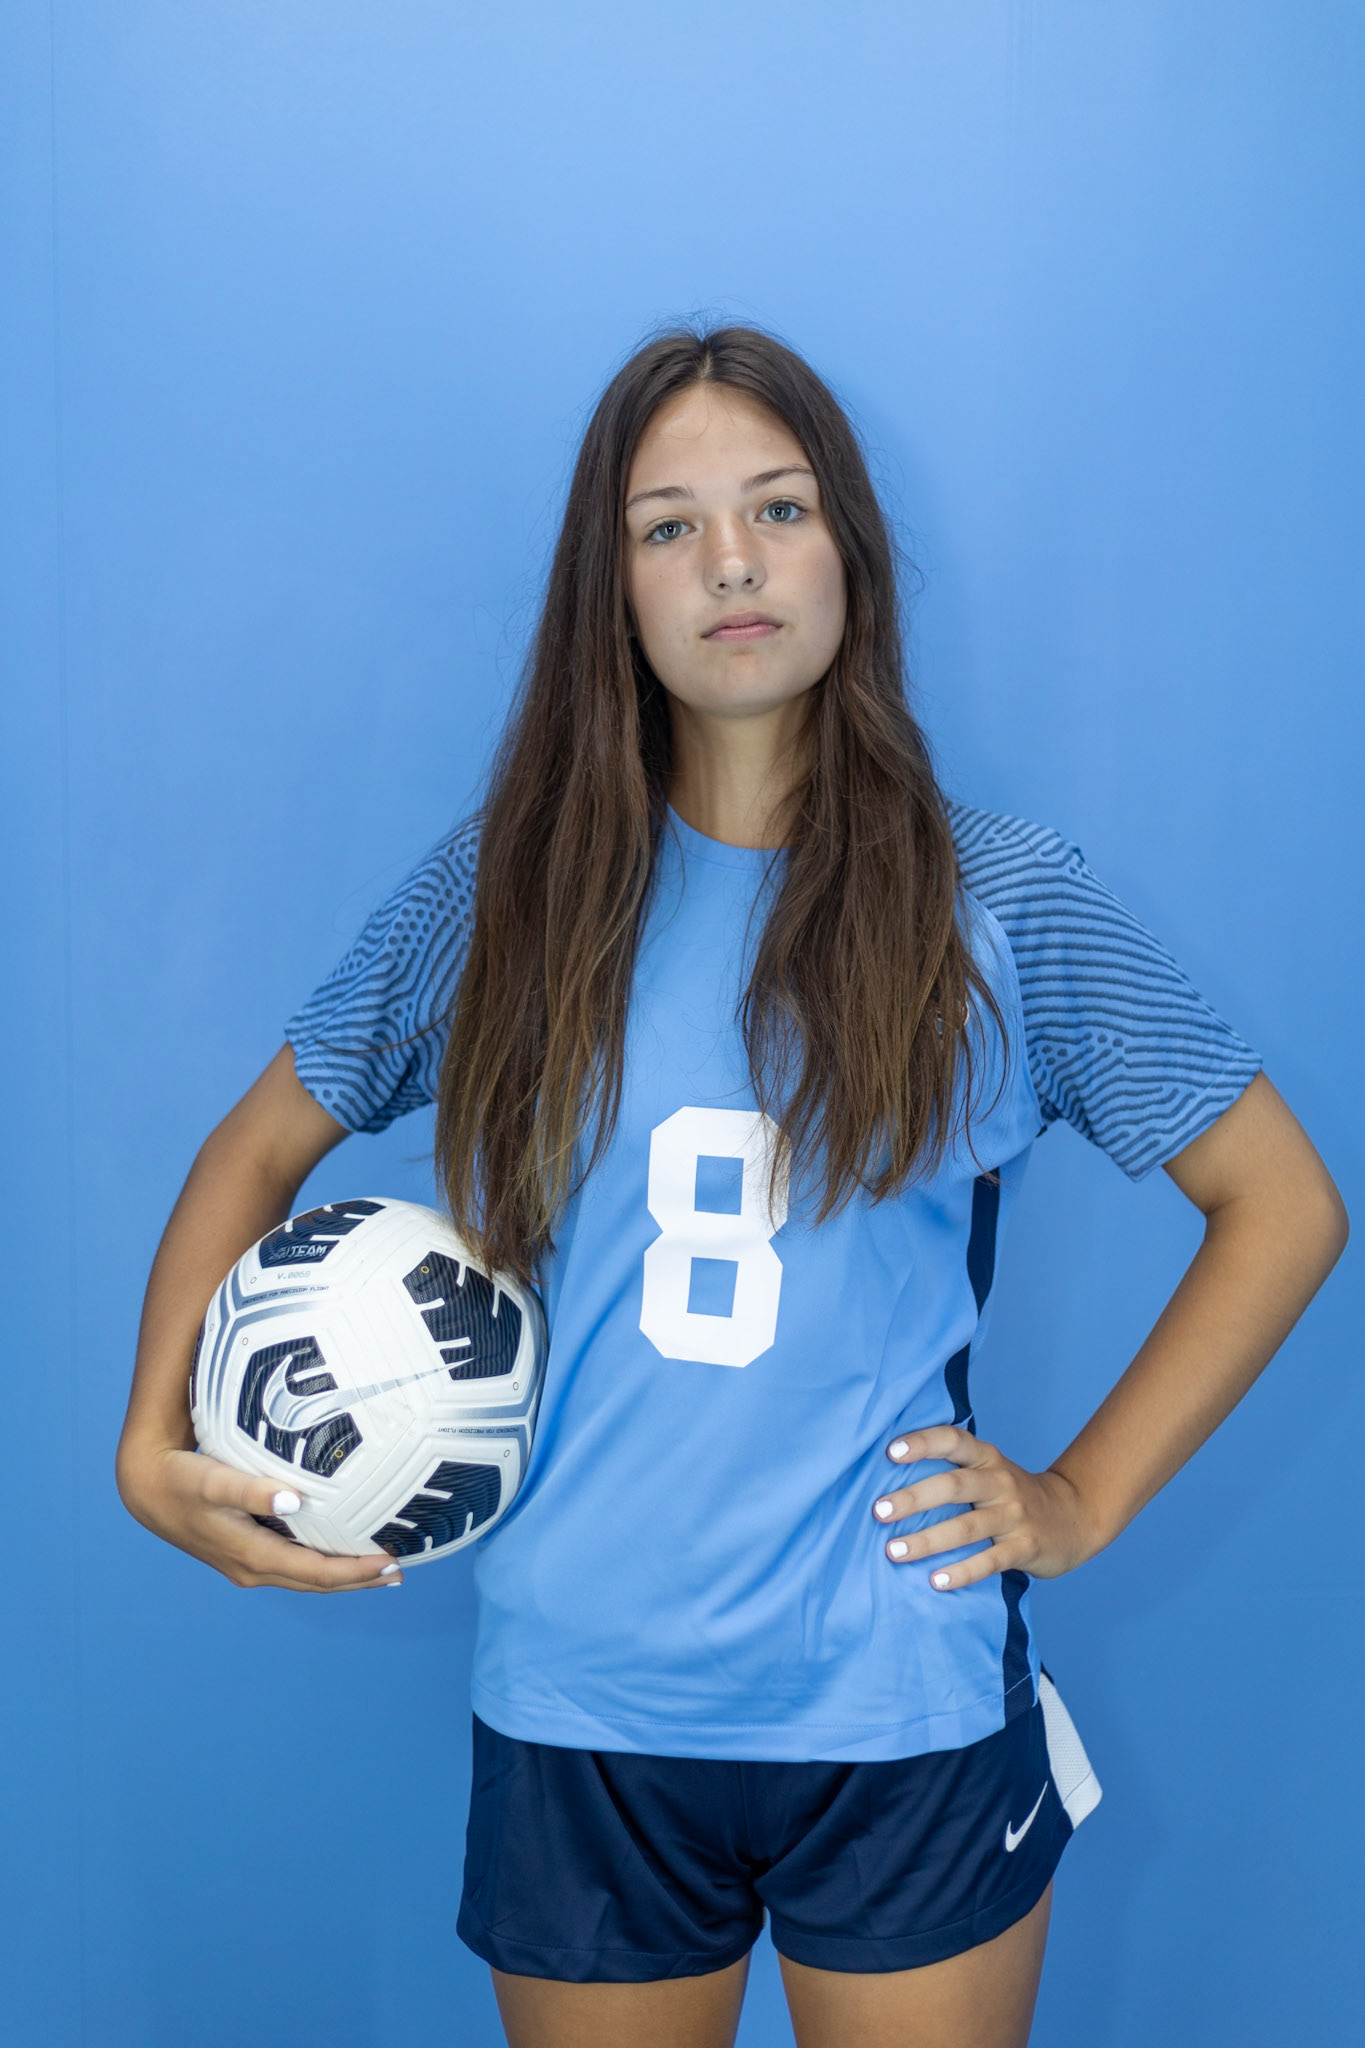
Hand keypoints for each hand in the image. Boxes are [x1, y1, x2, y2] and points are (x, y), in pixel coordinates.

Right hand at [117, 1443, 403, 1591]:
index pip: (317, 1572)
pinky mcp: (243, 1552)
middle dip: (358, 1580)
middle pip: (316, 1582)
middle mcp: (253, 1568)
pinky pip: (292, 1565)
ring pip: (305, 1577)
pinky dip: (320, 1564)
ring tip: (378, 1569)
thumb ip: (251, 1490)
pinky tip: (336, 1551)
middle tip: (399, 1572)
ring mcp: (247, 1564)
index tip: (390, 1562)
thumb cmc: (181, 1479)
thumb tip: (293, 1500)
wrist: (145, 1488)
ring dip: (342, 1575)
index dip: (355, 1571)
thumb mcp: (214, 1481)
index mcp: (253, 1556)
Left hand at [871, 1426, 1097, 1590]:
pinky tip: (936, 1581)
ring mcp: (1015, 1515)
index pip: (953, 1440)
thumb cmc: (1011, 1495)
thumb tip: (887, 1480)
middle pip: (954, 1486)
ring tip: (894, 1552)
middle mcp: (1000, 1482)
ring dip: (928, 1540)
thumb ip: (952, 1470)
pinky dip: (962, 1572)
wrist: (1074, 1517)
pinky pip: (990, 1561)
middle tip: (879, 1512)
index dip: (923, 1443)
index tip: (890, 1452)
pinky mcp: (1026, 1547)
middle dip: (914, 1498)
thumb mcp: (989, 1472)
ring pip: (967, 1527)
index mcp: (987, 1458)